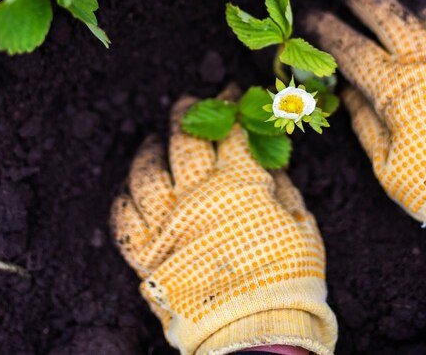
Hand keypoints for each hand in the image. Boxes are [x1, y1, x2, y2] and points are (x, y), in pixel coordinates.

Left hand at [110, 94, 336, 354]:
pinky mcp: (146, 255)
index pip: (232, 131)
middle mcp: (197, 197)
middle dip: (188, 115)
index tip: (233, 94)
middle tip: (189, 105)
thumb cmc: (288, 281)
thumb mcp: (301, 226)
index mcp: (240, 186)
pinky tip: (131, 190)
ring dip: (150, 152)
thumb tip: (268, 163)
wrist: (255, 334)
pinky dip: (125, 199)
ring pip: (147, 173)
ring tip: (155, 143)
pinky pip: (124, 218)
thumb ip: (282, 189)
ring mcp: (167, 225)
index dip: (233, 107)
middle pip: (184, 141)